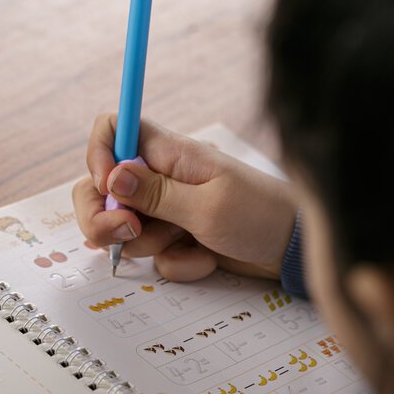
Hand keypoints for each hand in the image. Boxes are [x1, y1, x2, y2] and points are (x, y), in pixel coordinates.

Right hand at [73, 114, 297, 281]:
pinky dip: (179, 262)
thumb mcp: (208, 206)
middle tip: (128, 233)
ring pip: (127, 228)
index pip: (114, 130)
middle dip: (106, 216)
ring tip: (190, 241)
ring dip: (152, 244)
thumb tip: (112, 176)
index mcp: (171, 154)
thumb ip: (157, 195)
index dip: (98, 155)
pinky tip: (208, 258)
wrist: (295, 250)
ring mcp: (170, 210)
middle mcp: (164, 177)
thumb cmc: (261, 216)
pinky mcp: (180, 238)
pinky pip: (157, 255)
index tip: (106, 187)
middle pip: (104, 189)